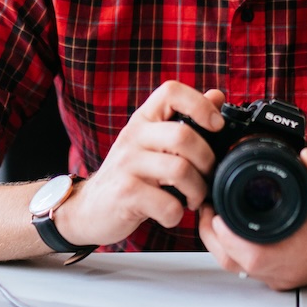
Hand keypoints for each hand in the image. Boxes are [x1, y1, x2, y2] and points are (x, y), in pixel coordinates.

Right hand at [54, 81, 226, 247]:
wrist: (89, 207)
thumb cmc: (131, 174)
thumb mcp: (154, 142)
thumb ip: (185, 119)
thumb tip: (217, 96)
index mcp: (144, 119)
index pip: (171, 91)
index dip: (200, 104)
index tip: (216, 125)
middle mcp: (133, 136)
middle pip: (183, 136)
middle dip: (207, 161)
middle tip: (206, 177)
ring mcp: (127, 164)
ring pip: (180, 170)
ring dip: (196, 191)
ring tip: (191, 199)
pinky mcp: (124, 194)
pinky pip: (167, 204)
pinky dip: (177, 214)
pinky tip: (170, 213)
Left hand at [197, 147, 306, 290]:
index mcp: (302, 249)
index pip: (253, 254)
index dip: (227, 234)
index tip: (214, 210)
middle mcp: (289, 268)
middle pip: (234, 261)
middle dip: (213, 233)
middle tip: (205, 204)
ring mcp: (283, 276)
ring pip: (237, 267)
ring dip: (219, 242)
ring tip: (212, 212)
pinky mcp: (281, 276)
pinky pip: (247, 267)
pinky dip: (233, 248)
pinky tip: (228, 227)